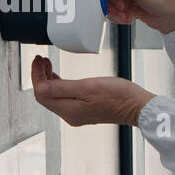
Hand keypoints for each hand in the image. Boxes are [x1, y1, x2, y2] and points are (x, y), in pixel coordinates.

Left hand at [31, 55, 155, 126]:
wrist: (138, 107)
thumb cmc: (118, 96)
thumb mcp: (87, 87)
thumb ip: (61, 87)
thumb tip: (40, 87)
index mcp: (68, 110)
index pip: (41, 93)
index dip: (36, 75)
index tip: (38, 60)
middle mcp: (70, 115)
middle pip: (45, 96)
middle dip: (40, 76)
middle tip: (41, 60)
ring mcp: (78, 114)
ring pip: (54, 97)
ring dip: (49, 80)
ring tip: (48, 65)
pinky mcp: (85, 110)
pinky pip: (64, 98)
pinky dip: (59, 85)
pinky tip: (61, 76)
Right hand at [104, 0, 174, 34]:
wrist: (173, 16)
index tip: (120, 1)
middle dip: (113, 3)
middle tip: (124, 9)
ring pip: (106, 0)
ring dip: (115, 12)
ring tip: (127, 15)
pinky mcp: (123, 0)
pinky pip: (111, 8)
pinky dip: (117, 15)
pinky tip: (128, 16)